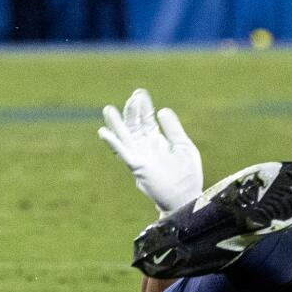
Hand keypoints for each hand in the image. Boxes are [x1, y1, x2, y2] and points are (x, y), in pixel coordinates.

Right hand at [97, 87, 202, 213]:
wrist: (186, 198)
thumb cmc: (187, 175)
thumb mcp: (184, 146)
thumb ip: (173, 129)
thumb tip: (162, 110)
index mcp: (157, 141)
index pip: (146, 120)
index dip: (143, 107)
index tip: (140, 93)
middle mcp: (146, 147)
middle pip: (134, 125)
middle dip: (133, 110)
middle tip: (134, 96)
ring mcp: (140, 156)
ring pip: (124, 136)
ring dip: (116, 123)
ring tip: (108, 109)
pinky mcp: (137, 166)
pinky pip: (122, 152)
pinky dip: (112, 142)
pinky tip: (103, 132)